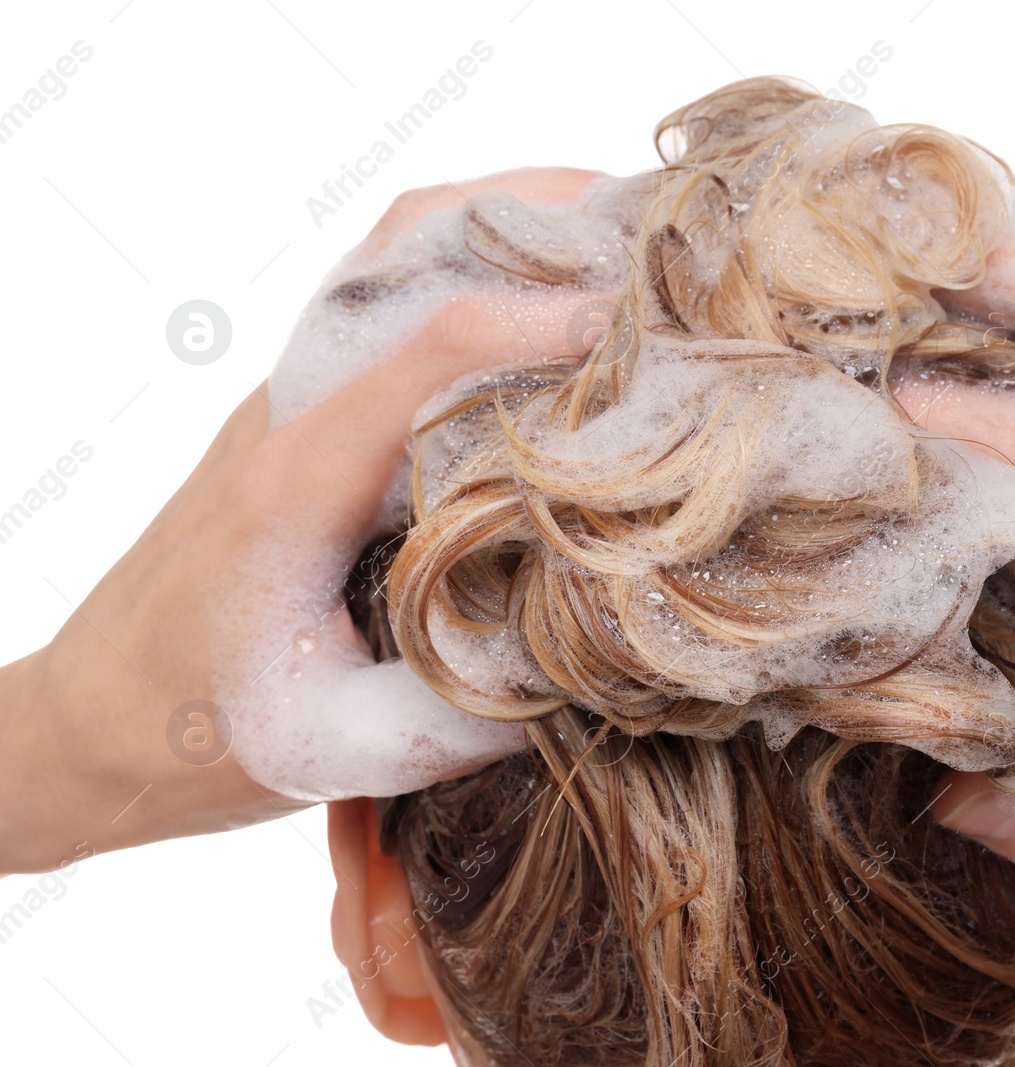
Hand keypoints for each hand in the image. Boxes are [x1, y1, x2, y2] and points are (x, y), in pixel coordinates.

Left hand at [0, 167, 610, 873]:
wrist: (81, 724)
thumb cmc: (187, 739)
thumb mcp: (328, 745)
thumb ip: (461, 711)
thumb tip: (597, 665)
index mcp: (299, 483)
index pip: (429, 352)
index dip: (539, 319)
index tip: (636, 315)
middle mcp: (290, 415)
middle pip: (404, 252)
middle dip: (530, 215)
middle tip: (642, 222)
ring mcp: (287, 406)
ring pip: (391, 261)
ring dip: (501, 230)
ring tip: (610, 240)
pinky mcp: (296, 420)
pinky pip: (386, 309)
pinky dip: (470, 275)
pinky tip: (539, 311)